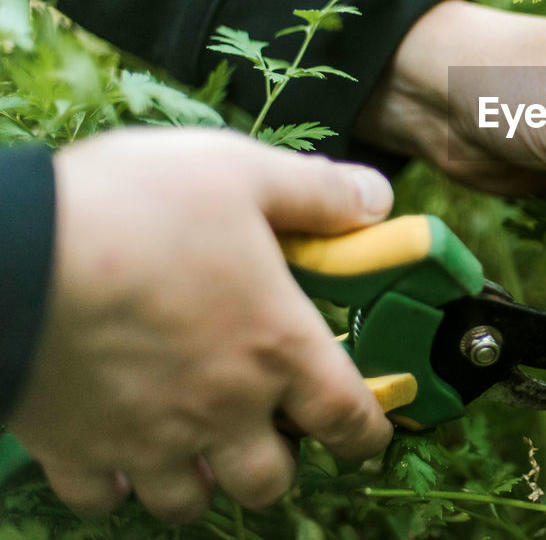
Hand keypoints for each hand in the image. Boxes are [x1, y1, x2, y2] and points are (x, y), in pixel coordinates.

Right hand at [7, 128, 394, 522]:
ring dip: (201, 481)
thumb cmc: (139, 206)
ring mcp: (146, 439)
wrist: (16, 251)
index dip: (366, 435)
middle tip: (266, 434)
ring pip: (190, 501)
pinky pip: (103, 498)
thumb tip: (379, 201)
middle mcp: (221, 409)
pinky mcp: (75, 449)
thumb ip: (318, 193)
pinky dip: (115, 485)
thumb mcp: (245, 174)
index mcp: (275, 347)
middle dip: (275, 466)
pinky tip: (115, 453)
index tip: (368, 439)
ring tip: (195, 447)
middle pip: (267, 481)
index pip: (346, 416)